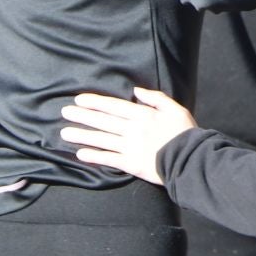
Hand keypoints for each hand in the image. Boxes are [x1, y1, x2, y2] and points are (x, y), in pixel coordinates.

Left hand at [59, 87, 198, 184]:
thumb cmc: (185, 132)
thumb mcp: (175, 108)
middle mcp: (133, 130)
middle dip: (82, 116)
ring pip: (102, 139)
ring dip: (82, 135)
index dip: (95, 102)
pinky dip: (94, 156)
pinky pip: (109, 159)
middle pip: (103, 121)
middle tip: (64, 112)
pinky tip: (80, 154)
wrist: (190, 159)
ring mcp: (130, 148)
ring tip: (65, 133)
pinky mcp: (131, 164)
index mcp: (143, 115)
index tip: (79, 100)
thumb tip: (136, 90)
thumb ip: (156, 98)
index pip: (114, 106)